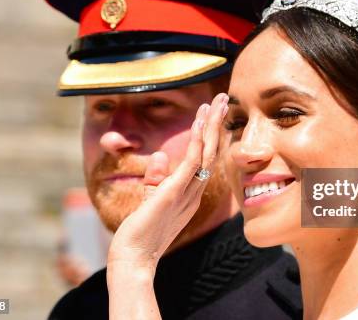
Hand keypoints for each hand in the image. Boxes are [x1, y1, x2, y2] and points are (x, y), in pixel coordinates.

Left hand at [107, 93, 228, 273]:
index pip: (204, 158)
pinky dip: (196, 141)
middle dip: (217, 124)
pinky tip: (200, 122)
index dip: (209, 134)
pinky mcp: (175, 192)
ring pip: (205, 153)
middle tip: (223, 99)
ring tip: (216, 102)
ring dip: (211, 126)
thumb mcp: (149, 200)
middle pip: (211, 152)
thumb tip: (159, 156)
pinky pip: (191, 162)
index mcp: (191, 193)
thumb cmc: (141, 233)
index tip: (212, 112)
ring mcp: (187, 192)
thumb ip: (155, 179)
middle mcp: (194, 191)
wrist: (134, 258)